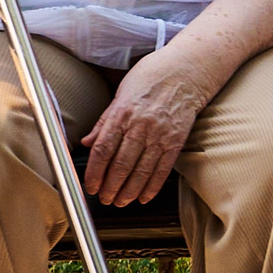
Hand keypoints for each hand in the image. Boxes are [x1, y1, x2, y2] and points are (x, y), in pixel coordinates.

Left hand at [82, 46, 211, 206]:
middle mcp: (140, 125)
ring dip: (129, 190)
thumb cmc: (151, 78)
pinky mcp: (176, 140)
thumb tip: (87, 142)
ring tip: (121, 201)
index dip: (94, 172)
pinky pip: (163, 168)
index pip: (104, 149)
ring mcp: (160, 134)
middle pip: (121, 163)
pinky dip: (153, 185)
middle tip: (104, 198)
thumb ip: (104, 121)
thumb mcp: (120, 93)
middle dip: (110, 186)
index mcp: (122, 113)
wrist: (186, 71)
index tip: (90, 185)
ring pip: (141, 170)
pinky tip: (144, 196)